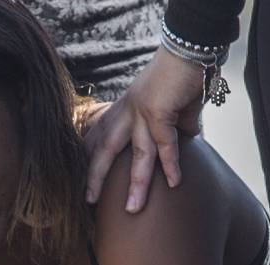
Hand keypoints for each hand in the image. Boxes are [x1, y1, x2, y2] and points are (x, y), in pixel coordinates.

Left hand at [84, 48, 205, 212]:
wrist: (189, 49)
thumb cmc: (181, 77)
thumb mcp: (172, 108)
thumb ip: (174, 129)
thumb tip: (183, 145)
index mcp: (124, 110)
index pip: (99, 137)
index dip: (89, 158)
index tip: (80, 178)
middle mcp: (126, 112)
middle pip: (104, 150)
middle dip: (94, 177)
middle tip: (87, 201)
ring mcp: (140, 112)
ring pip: (136, 155)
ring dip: (136, 184)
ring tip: (133, 209)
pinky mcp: (158, 111)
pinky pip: (164, 144)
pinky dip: (171, 165)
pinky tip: (175, 183)